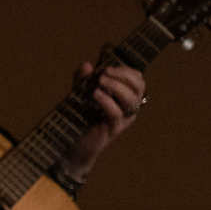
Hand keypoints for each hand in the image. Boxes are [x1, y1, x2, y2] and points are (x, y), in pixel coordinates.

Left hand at [58, 62, 144, 182]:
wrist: (72, 144)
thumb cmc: (79, 118)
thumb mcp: (78, 94)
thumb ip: (82, 80)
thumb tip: (87, 65)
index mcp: (124, 96)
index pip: (137, 79)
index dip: (126, 70)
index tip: (108, 66)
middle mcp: (128, 107)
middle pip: (139, 86)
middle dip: (123, 75)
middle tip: (104, 73)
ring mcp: (123, 119)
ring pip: (131, 100)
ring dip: (116, 87)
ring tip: (99, 82)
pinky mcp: (113, 129)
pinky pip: (117, 113)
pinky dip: (107, 101)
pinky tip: (95, 94)